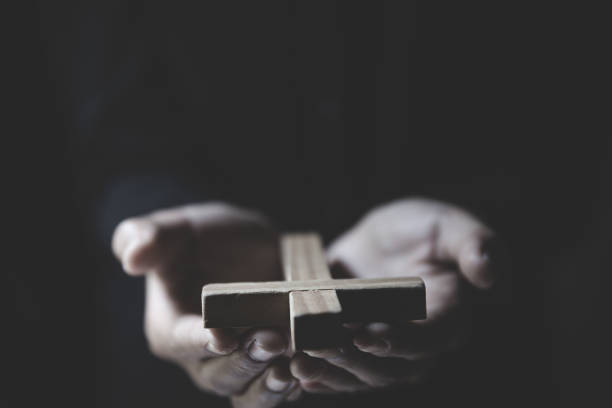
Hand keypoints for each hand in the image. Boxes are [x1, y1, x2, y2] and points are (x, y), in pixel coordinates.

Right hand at [112, 203, 300, 406]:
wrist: (244, 246)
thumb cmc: (201, 237)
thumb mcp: (175, 227)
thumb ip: (147, 237)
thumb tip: (132, 259)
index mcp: (170, 328)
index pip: (180, 341)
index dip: (199, 341)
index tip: (222, 335)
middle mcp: (201, 357)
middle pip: (218, 375)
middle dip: (245, 361)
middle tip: (273, 338)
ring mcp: (237, 365)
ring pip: (248, 392)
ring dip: (268, 386)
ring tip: (290, 370)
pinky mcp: (269, 366)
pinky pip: (277, 389)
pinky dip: (293, 384)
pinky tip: (309, 369)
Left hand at [289, 198, 505, 393]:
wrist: (382, 242)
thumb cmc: (420, 229)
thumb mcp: (445, 224)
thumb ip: (473, 243)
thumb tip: (488, 273)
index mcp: (448, 315)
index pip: (430, 339)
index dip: (401, 342)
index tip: (367, 335)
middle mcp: (420, 343)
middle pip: (393, 367)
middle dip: (355, 360)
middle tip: (319, 345)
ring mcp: (387, 351)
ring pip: (365, 376)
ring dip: (333, 374)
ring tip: (300, 364)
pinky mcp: (359, 351)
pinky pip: (343, 374)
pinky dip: (322, 378)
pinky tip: (296, 373)